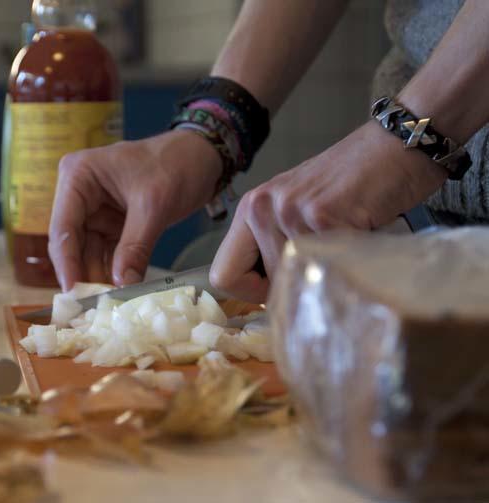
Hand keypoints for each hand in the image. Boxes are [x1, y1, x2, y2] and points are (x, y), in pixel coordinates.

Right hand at [49, 130, 221, 290]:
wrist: (204, 156)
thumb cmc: (177, 164)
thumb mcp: (154, 205)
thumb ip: (135, 246)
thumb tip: (121, 285)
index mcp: (78, 176)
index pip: (62, 226)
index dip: (66, 263)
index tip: (73, 293)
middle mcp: (79, 193)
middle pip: (71, 243)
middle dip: (83, 274)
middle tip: (91, 308)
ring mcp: (95, 211)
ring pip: (88, 253)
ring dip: (99, 278)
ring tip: (107, 306)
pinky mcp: (113, 224)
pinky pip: (107, 253)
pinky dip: (114, 272)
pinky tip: (120, 293)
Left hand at [210, 120, 447, 302]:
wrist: (398, 144)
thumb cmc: (352, 184)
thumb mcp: (299, 212)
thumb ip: (278, 246)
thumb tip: (274, 300)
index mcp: (251, 209)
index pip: (222, 276)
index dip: (251, 293)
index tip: (281, 286)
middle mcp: (261, 208)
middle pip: (262, 288)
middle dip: (297, 286)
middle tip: (326, 261)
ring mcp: (289, 210)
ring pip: (294, 281)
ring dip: (325, 273)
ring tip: (346, 241)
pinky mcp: (322, 214)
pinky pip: (327, 268)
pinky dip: (348, 264)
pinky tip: (362, 235)